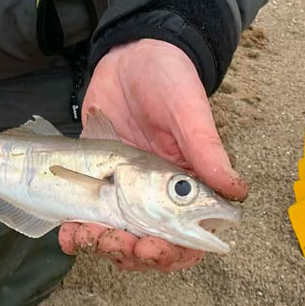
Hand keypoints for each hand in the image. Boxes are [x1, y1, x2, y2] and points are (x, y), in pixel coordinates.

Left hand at [58, 39, 247, 271]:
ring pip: (115, 236)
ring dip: (100, 245)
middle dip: (129, 252)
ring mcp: (123, 188)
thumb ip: (207, 149)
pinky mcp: (96, 177)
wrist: (130, 52)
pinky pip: (86, 214)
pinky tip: (66, 231)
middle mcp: (155, 195)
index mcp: (186, 185)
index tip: (151, 248)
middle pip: (146, 244)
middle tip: (112, 242)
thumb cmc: (169, 78)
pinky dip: (76, 229)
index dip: (172, 253)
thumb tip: (237, 191)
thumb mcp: (189, 111)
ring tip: (83, 237)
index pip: (186, 239)